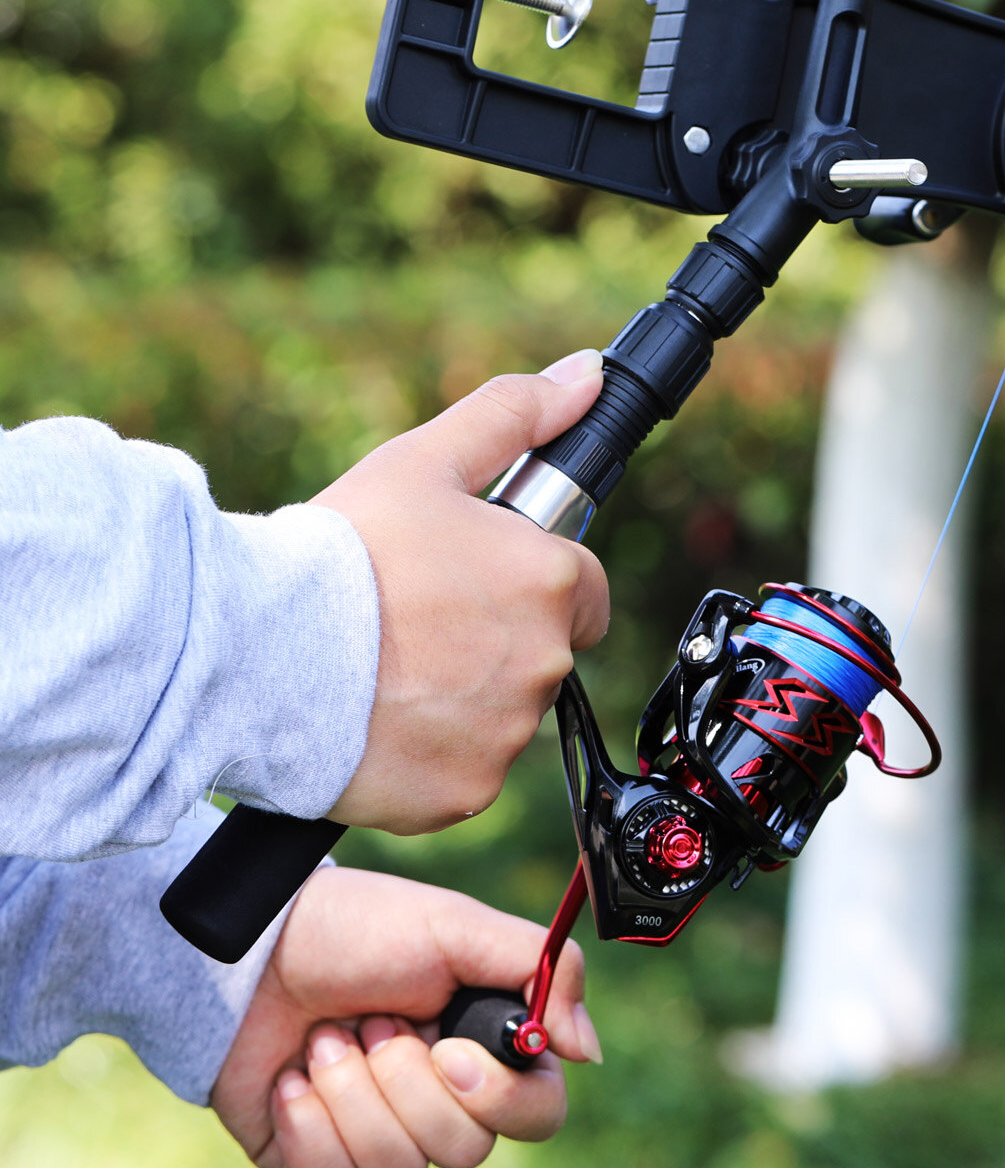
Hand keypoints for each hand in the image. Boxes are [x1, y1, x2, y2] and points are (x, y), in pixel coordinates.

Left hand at [212, 866, 601, 1167]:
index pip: (537, 1112)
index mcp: (485, 1044)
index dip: (498, 1098)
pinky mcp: (317, 1158)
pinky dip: (307, 1125)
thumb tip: (586, 1050)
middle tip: (376, 1020)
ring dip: (351, 1092)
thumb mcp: (457, 926)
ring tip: (328, 1035)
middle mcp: (441, 1098)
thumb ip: (540, 969)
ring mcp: (380, 1134)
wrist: (255, 946)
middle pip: (464, 1149)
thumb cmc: (361, 926)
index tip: (448, 1051)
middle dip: (405, 1081)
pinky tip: (292, 1077)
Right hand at [314, 350, 610, 833]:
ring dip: (464, 697)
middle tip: (417, 622)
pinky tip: (379, 720)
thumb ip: (513, 414)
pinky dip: (433, 755)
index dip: (533, 581)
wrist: (254, 652)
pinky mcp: (464, 793)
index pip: (584, 588)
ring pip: (501, 714)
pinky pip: (464, 772)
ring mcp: (507, 734)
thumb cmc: (341, 553)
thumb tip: (587, 374)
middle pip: (541, 652)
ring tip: (386, 669)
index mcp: (552, 580)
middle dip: (495, 638)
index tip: (478, 582)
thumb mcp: (425, 461)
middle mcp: (547, 662)